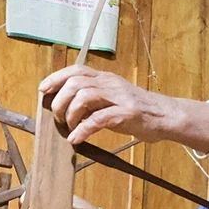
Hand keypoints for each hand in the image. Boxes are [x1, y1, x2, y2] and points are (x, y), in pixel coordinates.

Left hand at [39, 65, 172, 144]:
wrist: (166, 115)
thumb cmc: (137, 110)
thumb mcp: (112, 98)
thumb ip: (93, 98)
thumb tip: (66, 106)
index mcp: (105, 78)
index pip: (76, 70)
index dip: (56, 78)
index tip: (43, 89)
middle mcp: (110, 84)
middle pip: (75, 83)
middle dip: (60, 101)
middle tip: (59, 117)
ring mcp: (119, 98)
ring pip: (84, 97)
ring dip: (71, 114)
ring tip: (70, 127)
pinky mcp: (126, 114)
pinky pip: (98, 119)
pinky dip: (83, 130)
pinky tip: (77, 139)